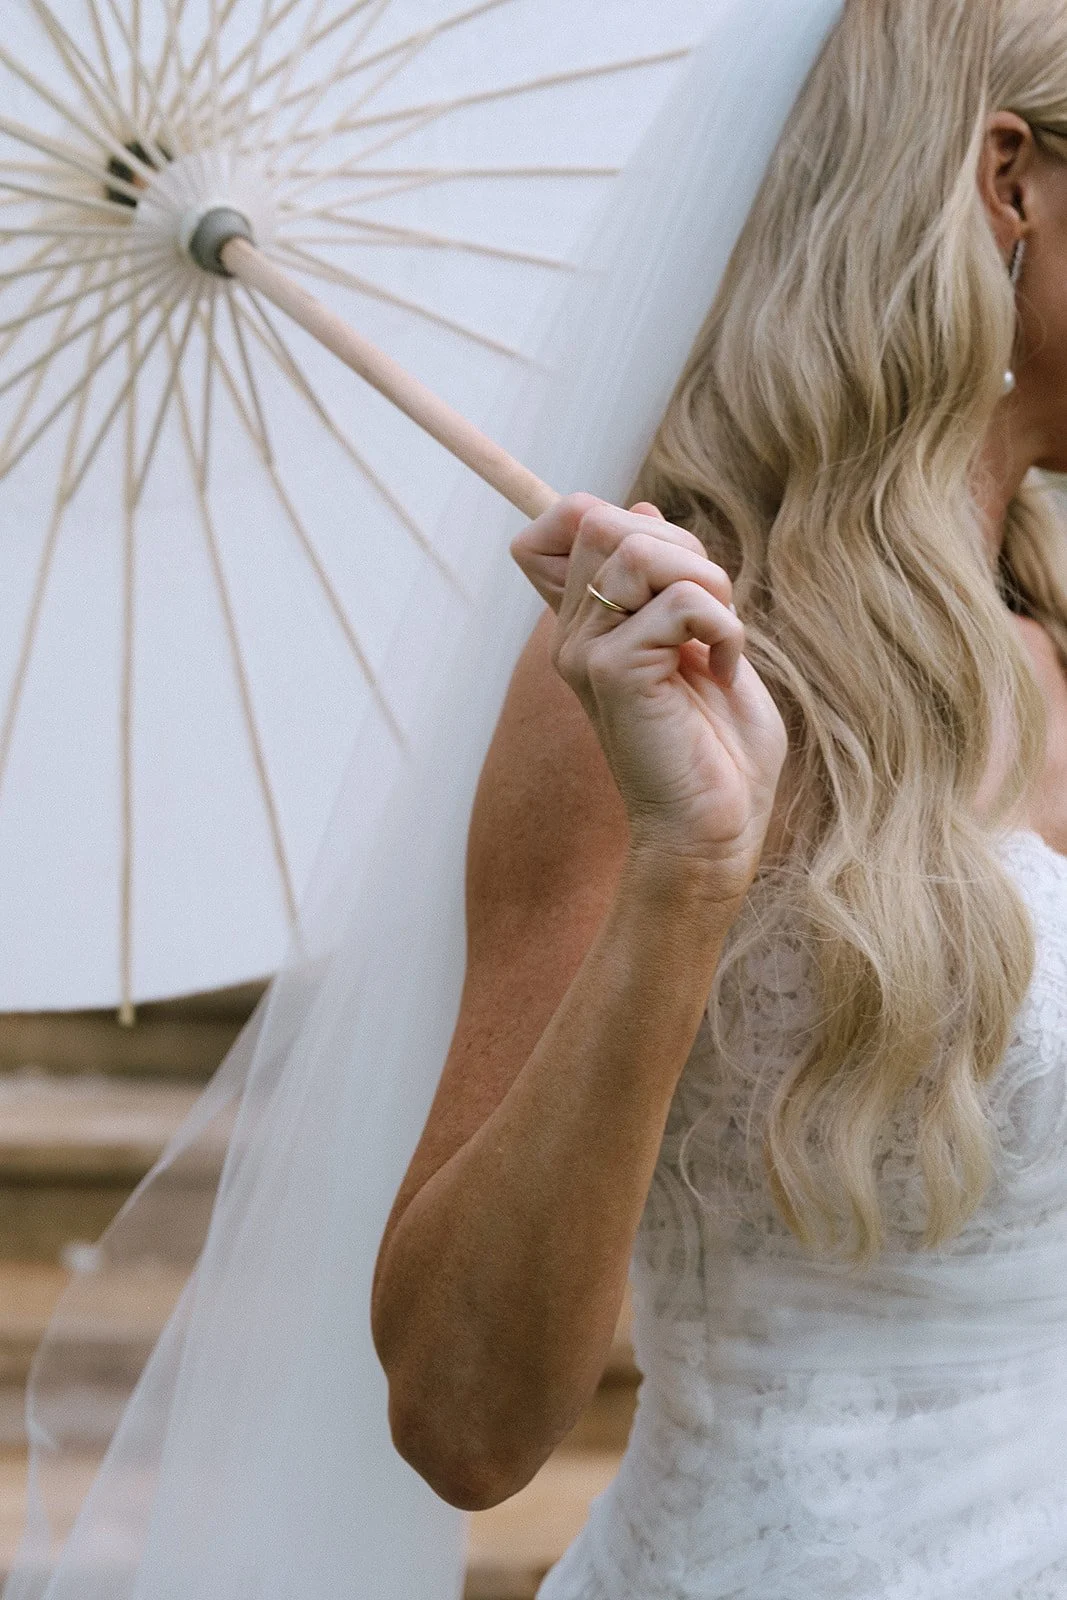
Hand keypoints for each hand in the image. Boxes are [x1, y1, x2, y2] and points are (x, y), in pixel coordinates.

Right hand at [510, 493, 788, 903]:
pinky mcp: (615, 672)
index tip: (676, 575)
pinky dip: (725, 628)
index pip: (565, 521)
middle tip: (712, 610)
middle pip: (603, 519)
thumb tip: (643, 507)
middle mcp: (575, 636)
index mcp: (589, 626)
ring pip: (639, 549)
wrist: (713, 831)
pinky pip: (681, 602)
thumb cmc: (716, 751)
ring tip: (721, 637)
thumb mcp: (699, 644)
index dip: (622, 517)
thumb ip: (668, 581)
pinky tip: (725, 670)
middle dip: (681, 545)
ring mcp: (587, 652)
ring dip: (707, 581)